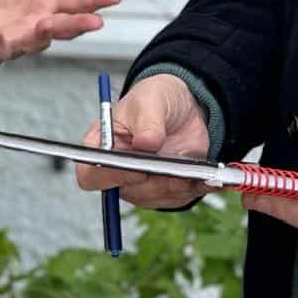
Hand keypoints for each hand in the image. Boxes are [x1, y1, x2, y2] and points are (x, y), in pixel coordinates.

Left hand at [0, 0, 120, 63]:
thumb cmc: (8, 0)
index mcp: (51, 4)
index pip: (78, 2)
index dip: (96, 0)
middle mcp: (41, 24)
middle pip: (64, 25)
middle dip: (79, 24)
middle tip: (96, 23)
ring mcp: (21, 36)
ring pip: (37, 39)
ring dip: (43, 33)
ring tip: (46, 25)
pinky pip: (0, 45)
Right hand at [74, 74, 210, 208]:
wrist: (182, 107)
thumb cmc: (155, 99)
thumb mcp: (150, 100)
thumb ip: (148, 121)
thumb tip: (146, 144)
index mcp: (100, 147)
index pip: (90, 175)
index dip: (109, 176)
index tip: (137, 167)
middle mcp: (117, 170)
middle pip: (128, 191)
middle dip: (155, 181)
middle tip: (177, 167)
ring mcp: (140, 184)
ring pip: (156, 197)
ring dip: (177, 183)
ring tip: (195, 168)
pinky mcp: (164, 190)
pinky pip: (178, 198)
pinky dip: (193, 187)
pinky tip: (207, 177)